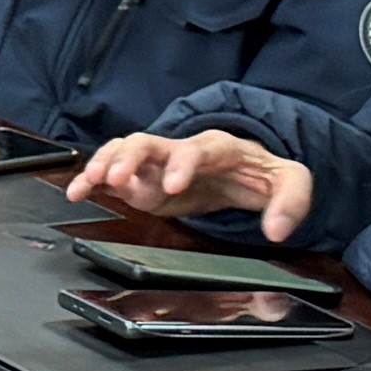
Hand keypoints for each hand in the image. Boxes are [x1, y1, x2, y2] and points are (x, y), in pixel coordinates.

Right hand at [65, 129, 320, 243]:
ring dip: (105, 164)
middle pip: (150, 142)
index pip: (199, 149)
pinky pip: (113, 170)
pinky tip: (78, 192)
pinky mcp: (144, 177)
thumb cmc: (263, 173)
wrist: (243, 168)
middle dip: (130, 159)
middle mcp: (182, 149)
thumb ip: (291, 203)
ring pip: (125, 150)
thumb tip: (277, 229)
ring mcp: (159, 161)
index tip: (171, 187)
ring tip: (88, 183)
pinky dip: (93, 178)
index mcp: (218, 148)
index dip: (183, 165)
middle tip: (115, 179)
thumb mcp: (292, 183)